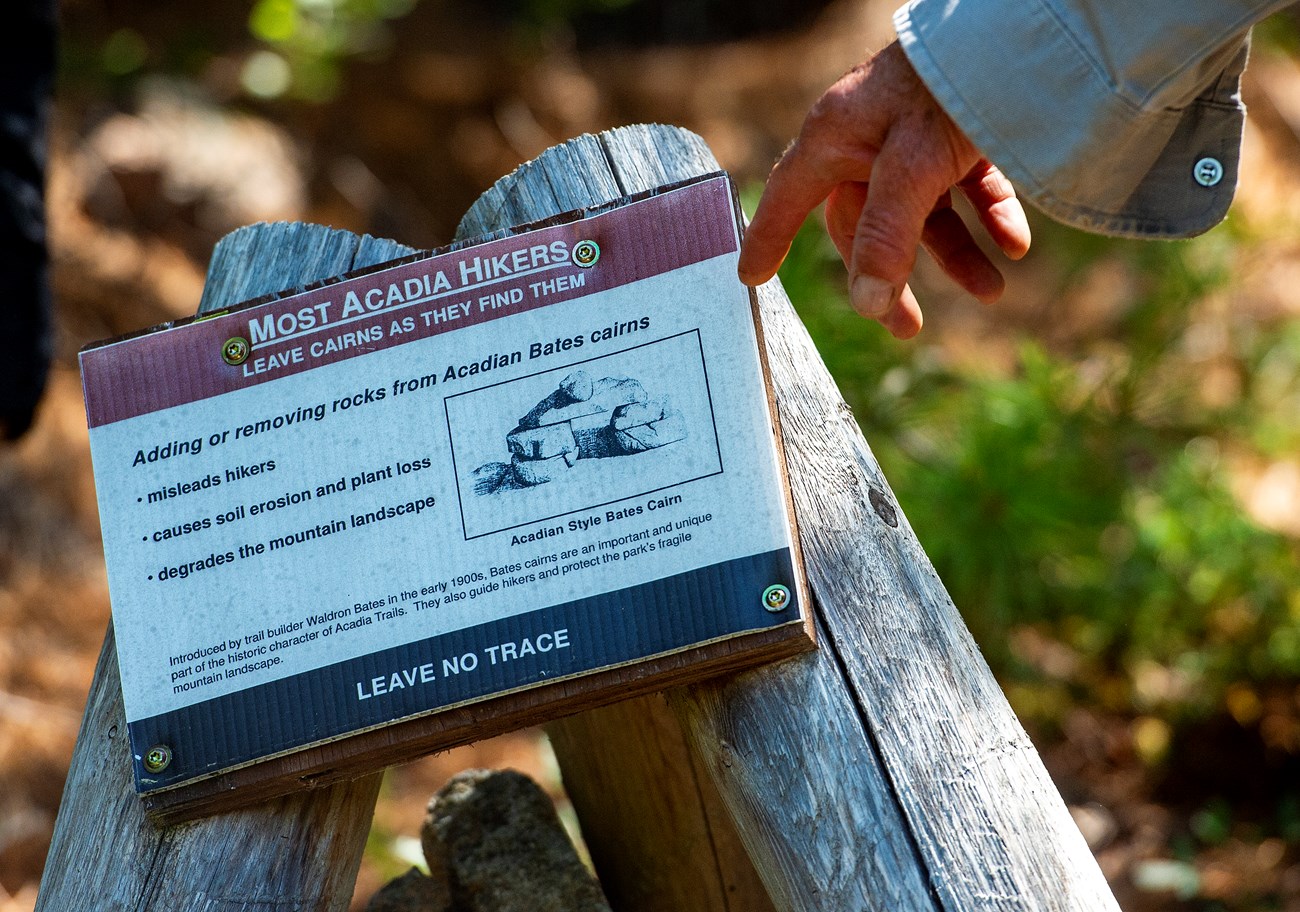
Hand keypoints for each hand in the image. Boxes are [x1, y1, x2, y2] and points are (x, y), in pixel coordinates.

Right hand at [737, 41, 1030, 338]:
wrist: (1022, 31)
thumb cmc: (949, 87)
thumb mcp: (913, 168)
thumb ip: (886, 237)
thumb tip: (867, 303)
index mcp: (835, 138)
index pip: (788, 199)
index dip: (767, 239)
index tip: (751, 278)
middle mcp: (867, 139)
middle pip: (865, 225)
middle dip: (892, 278)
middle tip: (907, 327)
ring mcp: (914, 138)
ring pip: (924, 213)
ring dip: (956, 255)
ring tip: (993, 290)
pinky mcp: (960, 133)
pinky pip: (966, 186)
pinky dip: (988, 215)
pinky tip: (1015, 244)